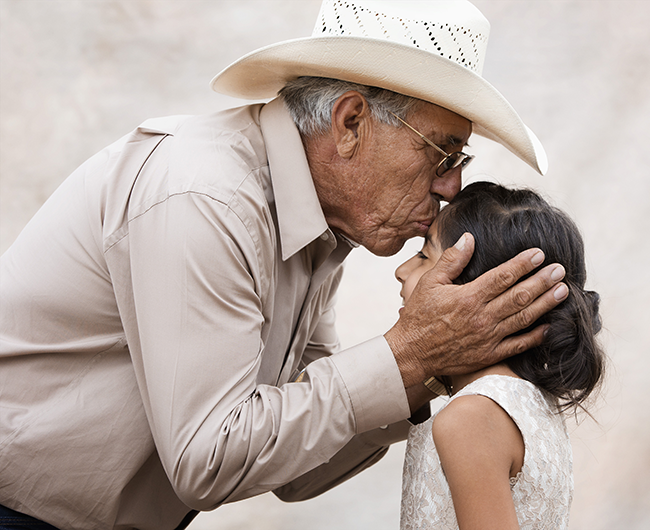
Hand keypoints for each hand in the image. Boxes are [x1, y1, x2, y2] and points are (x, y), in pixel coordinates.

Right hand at [384, 233, 568, 386]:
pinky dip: (536, 336)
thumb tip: (469, 238)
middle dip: (542, 281)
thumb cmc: (418, 316)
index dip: (523, 264)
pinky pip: (518, 345)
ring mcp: (488, 337)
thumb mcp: (429, 282)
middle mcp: (482, 317)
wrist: (411, 353)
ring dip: (545, 304)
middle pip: (519, 296)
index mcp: (468, 297)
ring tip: (563, 291)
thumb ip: (452, 260)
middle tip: (560, 270)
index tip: (539, 254)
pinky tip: (549, 326)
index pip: (503, 276)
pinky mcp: (489, 355)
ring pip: (523, 318)